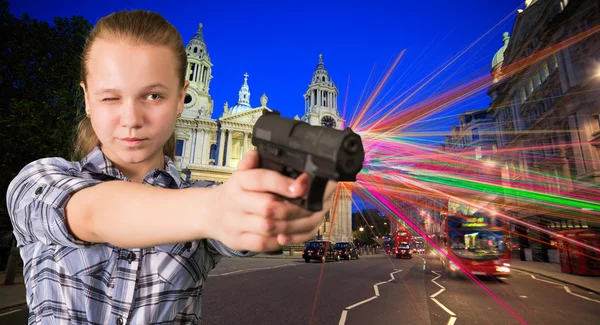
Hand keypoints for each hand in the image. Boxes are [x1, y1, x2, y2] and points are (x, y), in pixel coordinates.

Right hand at [210, 150, 336, 251]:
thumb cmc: (236, 192)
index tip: (302, 186)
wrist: (210, 213)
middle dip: (291, 208)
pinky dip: (278, 241)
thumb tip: (267, 150)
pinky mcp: (237, 241)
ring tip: (300, 220)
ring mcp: (234, 223)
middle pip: (267, 207)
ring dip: (287, 225)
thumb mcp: (243, 172)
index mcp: (239, 181)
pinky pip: (262, 244)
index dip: (283, 183)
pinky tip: (286, 234)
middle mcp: (235, 201)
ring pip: (266, 227)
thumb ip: (255, 161)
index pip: (261, 179)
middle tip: (307, 207)